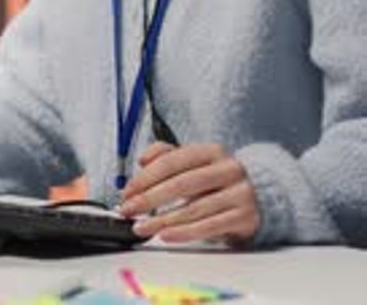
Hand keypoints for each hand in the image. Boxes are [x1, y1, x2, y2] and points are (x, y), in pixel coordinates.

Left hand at [120, 141, 259, 244]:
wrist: (260, 198)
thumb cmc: (217, 181)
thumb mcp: (196, 163)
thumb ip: (167, 156)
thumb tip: (143, 160)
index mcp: (212, 151)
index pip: (173, 160)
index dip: (147, 176)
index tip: (128, 191)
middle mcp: (227, 168)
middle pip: (181, 184)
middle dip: (149, 199)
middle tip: (128, 210)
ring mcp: (238, 192)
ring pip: (193, 208)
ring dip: (162, 220)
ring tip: (141, 227)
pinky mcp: (243, 216)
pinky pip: (209, 226)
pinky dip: (184, 232)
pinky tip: (166, 235)